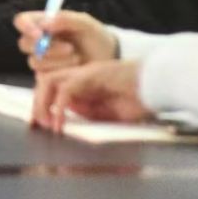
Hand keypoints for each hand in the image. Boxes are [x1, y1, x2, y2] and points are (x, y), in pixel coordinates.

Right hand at [14, 10, 116, 71]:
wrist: (107, 59)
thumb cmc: (95, 37)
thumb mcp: (85, 23)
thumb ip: (65, 19)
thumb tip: (44, 24)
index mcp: (42, 23)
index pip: (21, 21)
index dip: (26, 27)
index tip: (40, 34)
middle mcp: (37, 41)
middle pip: (24, 44)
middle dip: (47, 48)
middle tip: (69, 48)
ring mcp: (41, 59)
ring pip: (35, 62)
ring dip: (57, 61)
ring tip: (78, 59)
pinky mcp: (46, 76)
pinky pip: (43, 77)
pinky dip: (60, 73)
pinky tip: (74, 70)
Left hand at [33, 61, 149, 131]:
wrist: (161, 84)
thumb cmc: (141, 99)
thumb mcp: (108, 113)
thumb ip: (87, 112)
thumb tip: (65, 117)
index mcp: (84, 83)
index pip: (53, 89)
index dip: (42, 105)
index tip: (39, 124)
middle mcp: (81, 75)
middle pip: (46, 82)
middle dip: (37, 104)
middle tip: (37, 125)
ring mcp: (85, 72)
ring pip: (49, 81)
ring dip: (42, 103)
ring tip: (45, 124)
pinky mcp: (91, 74)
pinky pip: (66, 89)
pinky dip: (58, 107)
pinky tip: (60, 124)